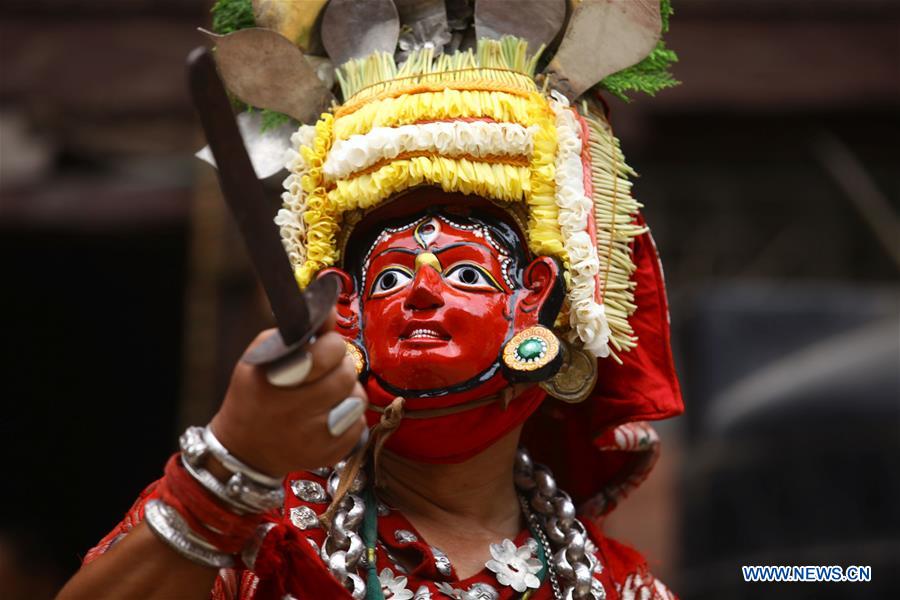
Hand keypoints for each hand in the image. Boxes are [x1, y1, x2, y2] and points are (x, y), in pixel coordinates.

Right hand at [209, 309, 366, 476]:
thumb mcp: (263, 356)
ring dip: (347, 392)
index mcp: (274, 379)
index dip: (332, 344)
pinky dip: (348, 417)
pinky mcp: (327, 454)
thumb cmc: (255, 394)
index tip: (326, 345)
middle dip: (342, 365)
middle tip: (329, 368)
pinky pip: (359, 425)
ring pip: (357, 399)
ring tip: (327, 393)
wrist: (244, 449)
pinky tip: (328, 416)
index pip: (327, 352)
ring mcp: (311, 436)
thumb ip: (300, 331)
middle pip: (347, 374)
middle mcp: (293, 410)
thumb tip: (331, 310)